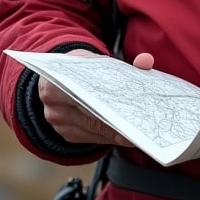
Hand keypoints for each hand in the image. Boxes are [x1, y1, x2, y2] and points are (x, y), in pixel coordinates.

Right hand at [38, 50, 154, 145]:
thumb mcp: (93, 60)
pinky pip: (92, 138)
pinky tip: (124, 133)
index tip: (130, 109)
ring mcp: (59, 124)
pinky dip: (109, 136)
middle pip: (91, 118)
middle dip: (116, 123)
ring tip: (137, 131)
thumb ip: (121, 63)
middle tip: (139, 127)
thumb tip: (145, 62)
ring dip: (116, 133)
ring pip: (93, 131)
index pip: (85, 97)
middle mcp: (53, 107)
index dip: (108, 105)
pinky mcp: (67, 135)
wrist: (58, 77)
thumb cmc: (80, 70)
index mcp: (55, 84)